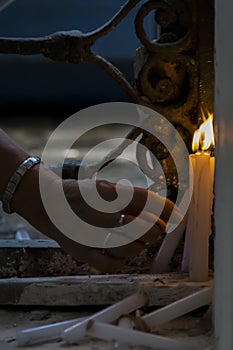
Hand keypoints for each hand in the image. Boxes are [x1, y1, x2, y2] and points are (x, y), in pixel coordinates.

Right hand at [55, 178, 181, 270]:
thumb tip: (162, 211)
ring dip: (141, 245)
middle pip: (141, 227)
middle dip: (155, 229)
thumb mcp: (106, 187)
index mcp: (105, 192)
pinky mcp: (80, 251)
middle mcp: (97, 212)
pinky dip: (122, 259)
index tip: (177, 215)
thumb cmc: (81, 195)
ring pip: (129, 247)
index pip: (145, 200)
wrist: (49, 204)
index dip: (166, 209)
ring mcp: (88, 234)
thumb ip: (132, 199)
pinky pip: (110, 263)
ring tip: (141, 240)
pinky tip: (123, 252)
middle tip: (157, 228)